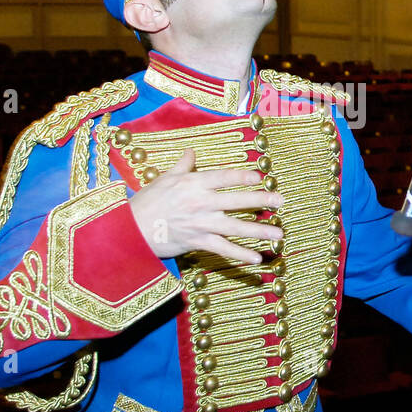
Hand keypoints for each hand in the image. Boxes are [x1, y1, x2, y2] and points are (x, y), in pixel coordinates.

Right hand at [127, 147, 284, 266]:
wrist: (130, 229)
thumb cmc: (147, 201)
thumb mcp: (164, 179)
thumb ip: (183, 166)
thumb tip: (192, 153)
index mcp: (194, 184)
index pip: (225, 178)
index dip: (244, 177)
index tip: (262, 178)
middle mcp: (201, 203)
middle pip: (237, 201)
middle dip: (261, 201)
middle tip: (281, 202)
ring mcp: (201, 224)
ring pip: (236, 227)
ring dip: (259, 231)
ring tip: (278, 234)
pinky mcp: (197, 242)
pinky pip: (223, 249)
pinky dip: (241, 255)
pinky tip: (257, 258)